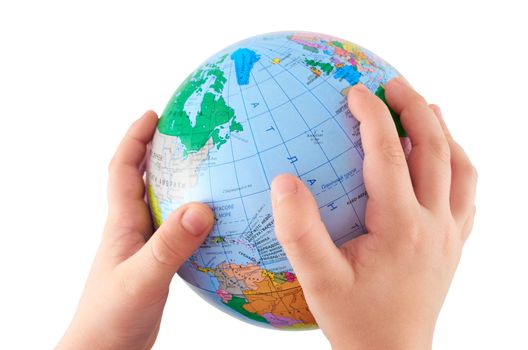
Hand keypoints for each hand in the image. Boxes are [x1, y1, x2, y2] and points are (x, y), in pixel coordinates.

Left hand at [57, 111, 213, 349]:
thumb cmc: (111, 317)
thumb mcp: (143, 279)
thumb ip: (170, 246)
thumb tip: (201, 208)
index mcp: (122, 223)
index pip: (122, 169)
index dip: (135, 138)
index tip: (154, 114)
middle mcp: (132, 228)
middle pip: (141, 178)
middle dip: (157, 149)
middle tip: (185, 130)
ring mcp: (144, 246)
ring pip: (160, 202)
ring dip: (175, 180)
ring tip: (204, 165)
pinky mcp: (158, 263)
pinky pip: (175, 228)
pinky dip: (190, 215)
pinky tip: (212, 218)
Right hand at [270, 78, 476, 349]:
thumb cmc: (355, 319)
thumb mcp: (318, 280)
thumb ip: (299, 231)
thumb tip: (284, 182)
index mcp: (400, 226)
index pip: (388, 155)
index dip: (372, 117)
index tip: (356, 92)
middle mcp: (434, 223)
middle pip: (436, 150)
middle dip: (416, 109)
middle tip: (394, 84)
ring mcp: (450, 233)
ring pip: (461, 169)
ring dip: (445, 133)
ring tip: (426, 109)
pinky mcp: (454, 244)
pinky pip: (468, 194)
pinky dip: (458, 165)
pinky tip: (443, 160)